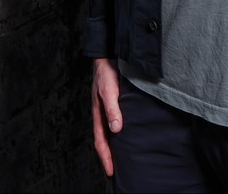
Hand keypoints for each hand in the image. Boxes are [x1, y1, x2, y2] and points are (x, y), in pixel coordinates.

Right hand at [91, 57, 122, 176]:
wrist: (108, 54)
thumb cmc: (107, 72)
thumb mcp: (109, 90)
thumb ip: (112, 108)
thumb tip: (116, 130)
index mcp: (98, 114)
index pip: (100, 141)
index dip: (106, 158)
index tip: (111, 172)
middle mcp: (102, 114)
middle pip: (105, 141)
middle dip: (110, 157)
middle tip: (117, 173)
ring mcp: (108, 110)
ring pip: (110, 134)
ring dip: (115, 148)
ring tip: (124, 160)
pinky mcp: (116, 104)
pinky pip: (117, 124)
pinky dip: (121, 135)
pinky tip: (128, 137)